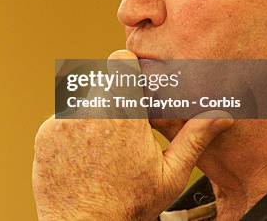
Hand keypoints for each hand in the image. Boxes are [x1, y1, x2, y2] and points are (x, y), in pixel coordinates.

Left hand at [32, 50, 232, 219]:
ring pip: (82, 100)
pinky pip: (63, 119)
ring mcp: (63, 120)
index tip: (134, 81)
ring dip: (93, 114)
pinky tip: (85, 156)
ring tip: (104, 148)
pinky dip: (73, 131)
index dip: (128, 68)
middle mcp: (89, 109)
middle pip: (103, 82)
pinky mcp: (45, 132)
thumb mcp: (170, 174)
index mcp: (123, 112)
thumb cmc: (127, 205)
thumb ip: (194, 138)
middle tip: (124, 128)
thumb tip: (221, 115)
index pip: (121, 60)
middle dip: (114, 98)